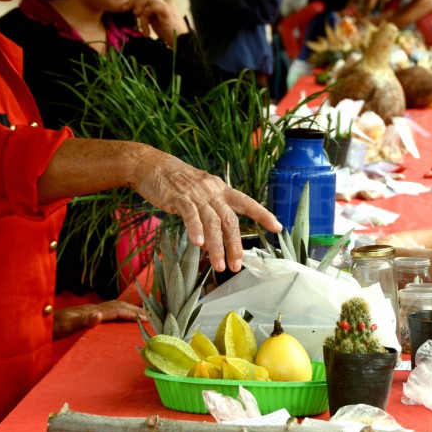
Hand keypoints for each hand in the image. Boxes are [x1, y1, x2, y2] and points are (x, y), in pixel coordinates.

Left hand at [53, 300, 145, 339]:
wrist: (38, 324)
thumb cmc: (51, 327)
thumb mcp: (66, 326)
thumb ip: (82, 320)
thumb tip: (99, 315)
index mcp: (93, 311)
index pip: (118, 310)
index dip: (132, 314)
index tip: (147, 319)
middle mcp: (93, 308)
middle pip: (119, 306)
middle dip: (135, 310)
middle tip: (150, 316)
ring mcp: (89, 311)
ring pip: (114, 307)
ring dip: (128, 310)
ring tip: (139, 315)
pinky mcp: (85, 315)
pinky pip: (108, 312)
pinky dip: (118, 313)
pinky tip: (118, 319)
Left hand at [131, 0, 187, 44]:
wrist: (182, 43)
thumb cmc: (170, 34)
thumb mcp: (156, 22)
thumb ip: (148, 15)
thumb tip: (135, 11)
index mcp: (164, 3)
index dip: (134, 1)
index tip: (124, 8)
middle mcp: (166, 1)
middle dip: (134, 2)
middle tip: (126, 10)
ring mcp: (168, 5)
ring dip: (140, 8)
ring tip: (138, 18)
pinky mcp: (167, 11)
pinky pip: (152, 7)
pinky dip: (145, 18)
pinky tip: (146, 31)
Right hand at [132, 150, 281, 271]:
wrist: (154, 166)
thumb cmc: (179, 183)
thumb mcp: (203, 192)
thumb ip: (213, 211)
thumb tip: (219, 237)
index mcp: (222, 190)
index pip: (247, 202)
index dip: (263, 214)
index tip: (277, 227)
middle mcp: (213, 192)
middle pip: (230, 220)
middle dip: (235, 245)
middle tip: (237, 265)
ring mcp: (196, 195)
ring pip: (212, 222)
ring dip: (217, 246)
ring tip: (220, 266)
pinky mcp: (178, 198)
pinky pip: (190, 215)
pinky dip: (196, 229)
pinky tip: (198, 244)